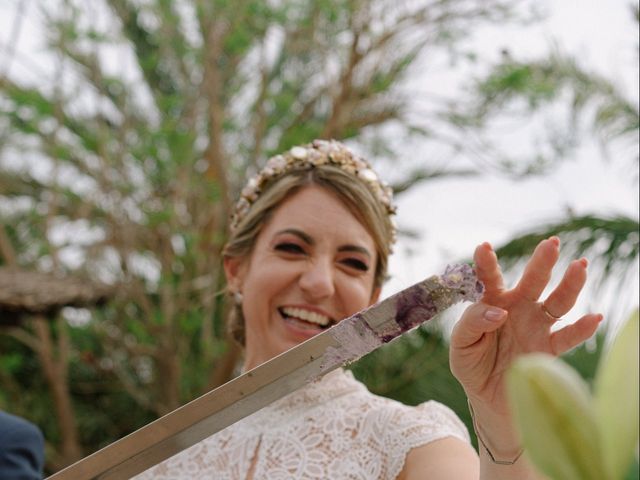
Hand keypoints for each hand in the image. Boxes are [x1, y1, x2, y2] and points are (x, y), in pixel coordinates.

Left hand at [450, 237, 601, 445]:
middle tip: (551, 244)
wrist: (489, 397)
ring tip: (580, 266)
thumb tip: (498, 312)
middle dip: (542, 262)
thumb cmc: (471, 364)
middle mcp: (518, 308)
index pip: (488, 279)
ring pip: (557, 302)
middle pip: (532, 281)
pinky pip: (568, 337)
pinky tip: (594, 317)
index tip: (483, 247)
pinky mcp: (548, 348)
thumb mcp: (461, 345)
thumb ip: (472, 324)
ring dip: (570, 285)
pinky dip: (582, 328)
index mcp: (491, 302)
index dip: (485, 263)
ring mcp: (536, 326)